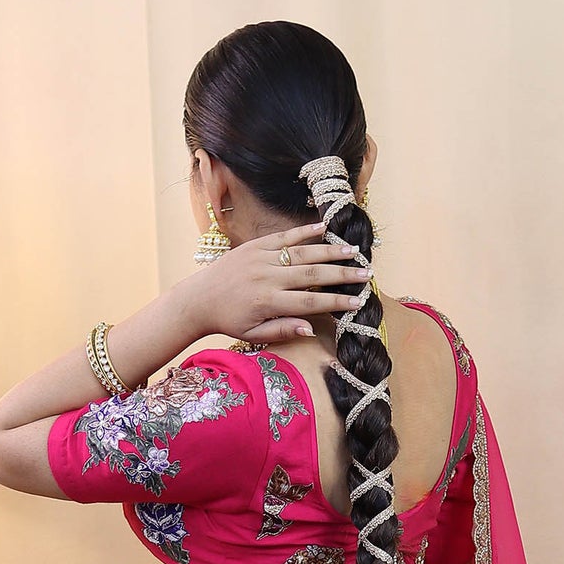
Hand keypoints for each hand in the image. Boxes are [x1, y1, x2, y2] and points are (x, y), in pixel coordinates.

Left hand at [183, 223, 372, 346]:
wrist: (198, 299)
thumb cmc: (227, 321)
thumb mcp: (252, 335)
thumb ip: (282, 330)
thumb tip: (311, 328)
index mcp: (268, 302)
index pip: (310, 302)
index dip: (336, 302)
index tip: (357, 302)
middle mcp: (267, 278)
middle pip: (312, 275)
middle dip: (341, 274)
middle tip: (365, 273)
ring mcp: (261, 258)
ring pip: (302, 252)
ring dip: (329, 251)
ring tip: (352, 251)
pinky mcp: (254, 246)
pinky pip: (283, 237)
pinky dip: (304, 231)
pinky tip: (324, 228)